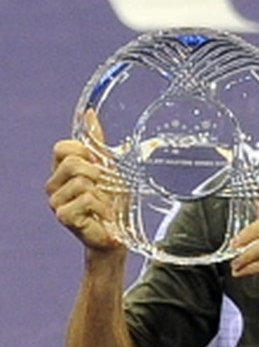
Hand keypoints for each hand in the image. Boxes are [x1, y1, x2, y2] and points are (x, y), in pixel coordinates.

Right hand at [45, 112, 122, 252]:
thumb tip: (89, 113)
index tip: (97, 166)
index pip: (63, 147)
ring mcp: (55, 201)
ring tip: (104, 206)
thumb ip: (97, 143)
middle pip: (74, 163)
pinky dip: (102, 207)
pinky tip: (102, 216)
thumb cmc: (112, 202)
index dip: (84, 152)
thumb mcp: (108, 168)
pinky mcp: (63, 216)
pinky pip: (87, 199)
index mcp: (60, 170)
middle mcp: (53, 184)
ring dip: (103, 194)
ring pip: (83, 181)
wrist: (117, 234)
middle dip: (97, 174)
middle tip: (104, 190)